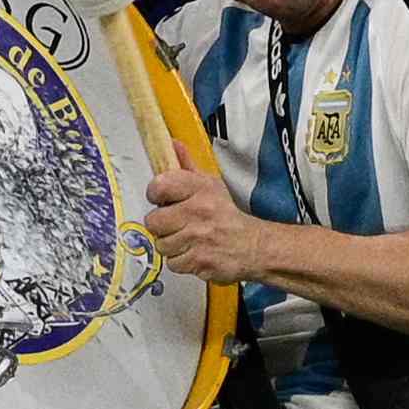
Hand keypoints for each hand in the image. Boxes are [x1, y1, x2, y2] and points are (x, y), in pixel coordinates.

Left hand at [140, 164, 281, 286]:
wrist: (254, 246)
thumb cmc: (228, 216)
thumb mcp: (211, 186)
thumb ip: (187, 167)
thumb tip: (172, 145)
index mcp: (200, 189)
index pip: (160, 185)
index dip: (155, 194)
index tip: (161, 199)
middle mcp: (198, 211)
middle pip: (154, 221)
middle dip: (162, 225)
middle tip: (176, 224)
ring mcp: (198, 238)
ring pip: (162, 244)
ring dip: (172, 245)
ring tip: (187, 239)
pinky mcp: (199, 261)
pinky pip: (172, 263)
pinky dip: (181, 261)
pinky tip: (193, 252)